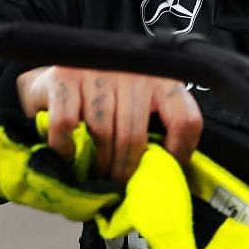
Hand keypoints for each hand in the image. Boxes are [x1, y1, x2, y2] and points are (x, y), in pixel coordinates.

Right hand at [17, 66, 201, 184]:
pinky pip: (66, 124)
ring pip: (102, 132)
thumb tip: (172, 170)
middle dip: (124, 169)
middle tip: (117, 184)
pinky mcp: (64, 76)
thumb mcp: (142, 101)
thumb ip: (159, 127)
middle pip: (134, 135)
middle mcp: (133, 72)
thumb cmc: (108, 91)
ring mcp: (98, 72)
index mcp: (163, 79)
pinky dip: (66, 146)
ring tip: (96, 174)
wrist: (63, 65)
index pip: (185, 120)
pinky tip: (69, 154)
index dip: (180, 152)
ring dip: (98, 162)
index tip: (165, 169)